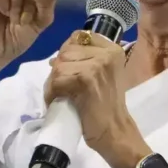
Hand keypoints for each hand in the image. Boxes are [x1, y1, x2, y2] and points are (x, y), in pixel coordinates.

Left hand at [44, 31, 150, 167]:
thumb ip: (87, 60)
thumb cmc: (106, 106)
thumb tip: (56, 57)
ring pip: (59, 65)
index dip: (67, 51)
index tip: (68, 69)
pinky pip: (57, 79)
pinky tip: (57, 101)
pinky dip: (52, 92)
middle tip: (60, 87)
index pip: (79, 36)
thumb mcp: (103, 75)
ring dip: (53, 82)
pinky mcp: (86, 78)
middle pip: (66, 50)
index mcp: (113, 49)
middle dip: (58, 69)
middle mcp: (108, 53)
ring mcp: (98, 64)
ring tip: (58, 95)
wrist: (115, 131)